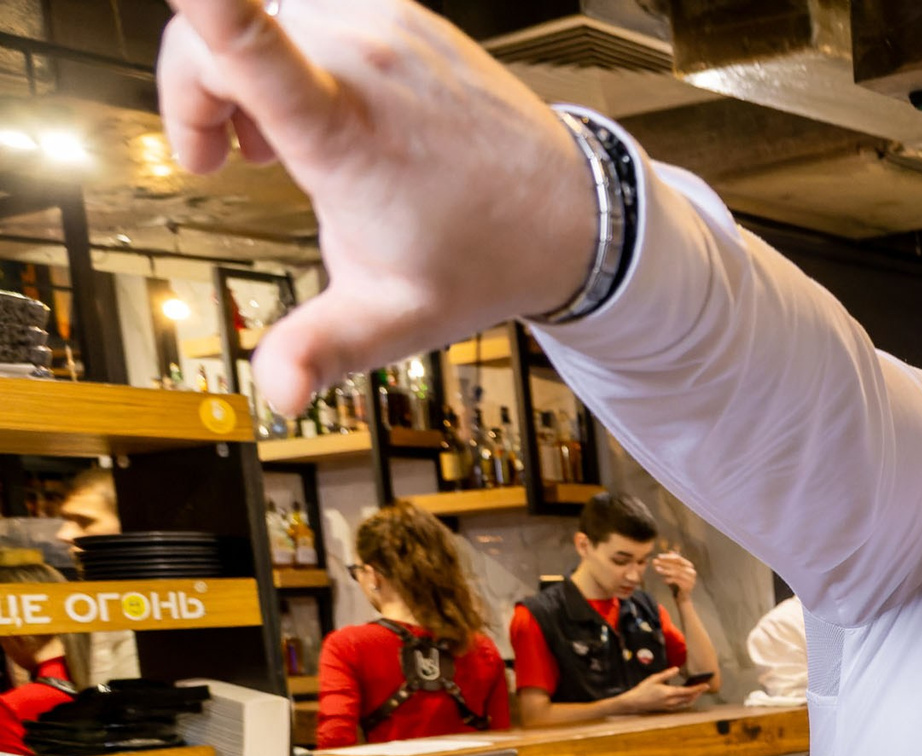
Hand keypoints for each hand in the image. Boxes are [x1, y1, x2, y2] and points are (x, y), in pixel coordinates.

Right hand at [158, 0, 594, 411]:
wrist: (571, 216)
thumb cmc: (483, 259)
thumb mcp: (392, 317)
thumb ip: (322, 350)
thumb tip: (281, 397)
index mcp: (343, 129)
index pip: (253, 46)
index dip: (205, 5)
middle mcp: (364, 60)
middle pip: (217, 37)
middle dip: (196, 96)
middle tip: (227, 161)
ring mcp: (386, 26)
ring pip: (260, 9)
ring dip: (240, 68)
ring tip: (278, 140)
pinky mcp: (402, 11)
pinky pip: (305, 6)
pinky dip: (290, 43)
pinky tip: (321, 107)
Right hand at [613, 667, 705, 713]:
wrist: (634, 702)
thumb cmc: (643, 690)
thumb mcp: (654, 679)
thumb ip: (667, 674)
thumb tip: (677, 669)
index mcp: (669, 693)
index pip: (688, 691)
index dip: (698, 688)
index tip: (706, 685)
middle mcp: (671, 701)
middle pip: (690, 698)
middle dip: (698, 693)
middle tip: (704, 687)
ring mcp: (669, 706)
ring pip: (686, 703)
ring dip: (694, 697)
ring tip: (698, 691)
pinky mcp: (667, 709)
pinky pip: (681, 705)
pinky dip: (687, 701)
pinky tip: (688, 697)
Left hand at [651, 551, 697, 598]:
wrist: (682, 598)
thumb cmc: (677, 583)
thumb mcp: (674, 572)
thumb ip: (673, 563)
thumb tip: (670, 551)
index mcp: (689, 566)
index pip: (678, 558)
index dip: (668, 557)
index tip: (658, 556)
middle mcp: (692, 572)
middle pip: (677, 565)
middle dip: (665, 563)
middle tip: (655, 561)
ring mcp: (691, 580)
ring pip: (676, 573)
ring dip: (665, 570)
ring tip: (656, 569)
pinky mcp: (687, 587)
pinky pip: (677, 581)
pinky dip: (670, 579)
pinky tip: (663, 580)